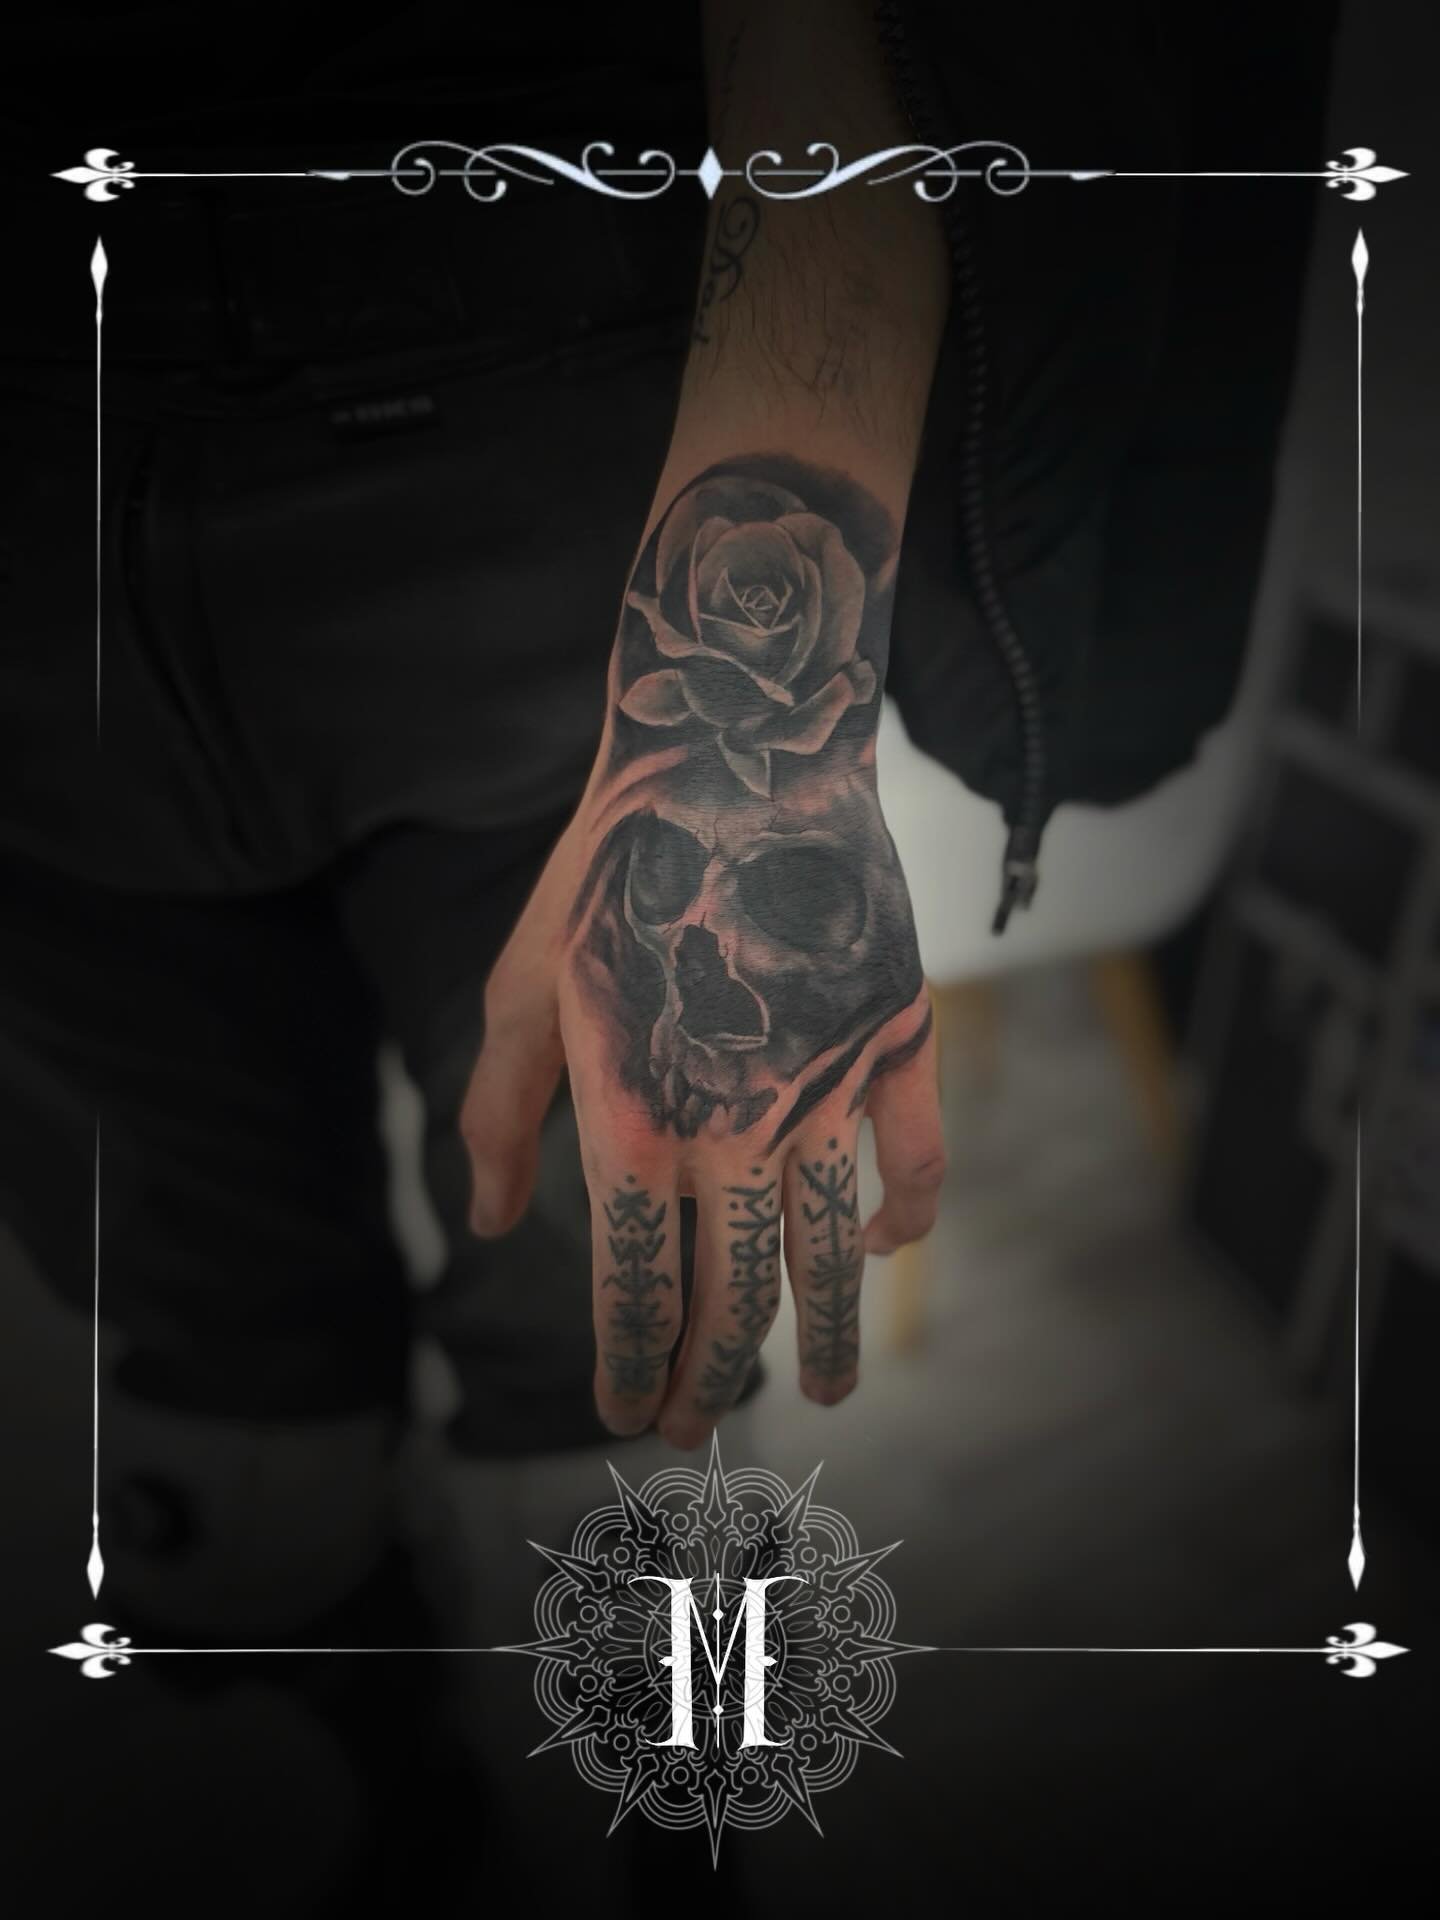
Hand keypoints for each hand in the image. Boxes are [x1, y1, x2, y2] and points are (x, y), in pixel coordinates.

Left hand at [461, 456, 943, 1447]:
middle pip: (733, 1300)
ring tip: (830, 1395)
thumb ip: (497, 1116)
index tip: (625, 1413)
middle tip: (698, 1425)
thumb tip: (489, 1224)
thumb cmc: (610, 874)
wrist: (738, 763)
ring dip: (829, 1340)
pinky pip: (916, 1166)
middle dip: (712, 1380)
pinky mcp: (895, 1047)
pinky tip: (880, 1249)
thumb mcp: (522, 989)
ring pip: (832, 1260)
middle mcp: (733, 1132)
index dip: (629, 1368)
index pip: (632, 1292)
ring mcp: (827, 1096)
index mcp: (630, 1125)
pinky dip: (904, 1224)